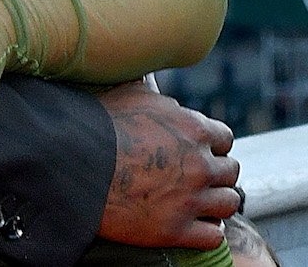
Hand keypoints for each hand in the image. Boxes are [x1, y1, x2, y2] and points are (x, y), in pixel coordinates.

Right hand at [97, 81, 240, 250]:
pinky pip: (212, 237)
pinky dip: (206, 232)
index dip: (212, 146)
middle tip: (198, 178)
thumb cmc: (100, 126)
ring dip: (215, 203)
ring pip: (228, 204)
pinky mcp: (176, 231)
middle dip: (216, 174)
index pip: (225, 139)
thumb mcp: (132, 93)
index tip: (199, 152)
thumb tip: (153, 71)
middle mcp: (200, 165)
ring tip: (200, 203)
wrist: (76, 166)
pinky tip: (193, 225)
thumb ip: (155, 91)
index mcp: (195, 129)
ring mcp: (190, 200)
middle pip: (231, 172)